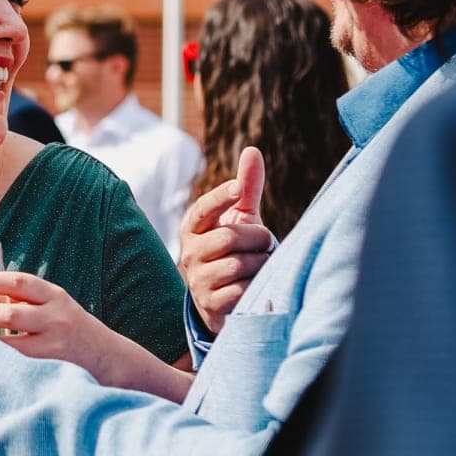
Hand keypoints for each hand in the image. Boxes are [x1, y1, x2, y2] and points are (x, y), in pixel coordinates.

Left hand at [0, 270, 121, 380]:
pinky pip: (17, 365)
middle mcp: (57, 318)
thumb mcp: (52, 307)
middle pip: (10, 313)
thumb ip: (20, 302)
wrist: (112, 361)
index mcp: (55, 297)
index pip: (19, 282)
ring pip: (11, 343)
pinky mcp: (52, 369)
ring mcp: (55, 346)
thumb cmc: (72, 330)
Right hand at [178, 147, 274, 335]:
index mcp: (193, 228)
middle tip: (266, 242)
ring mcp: (197, 280)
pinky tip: (256, 285)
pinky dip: (256, 286)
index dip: (220, 198)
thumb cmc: (235, 250)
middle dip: (257, 238)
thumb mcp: (240, 219)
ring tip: (261, 265)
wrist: (224, 299)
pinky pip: (241, 290)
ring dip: (260, 264)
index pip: (202, 210)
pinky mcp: (210, 305)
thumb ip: (245, 188)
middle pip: (229, 238)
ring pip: (238, 265)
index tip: (238, 188)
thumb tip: (252, 150)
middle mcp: (189, 253)